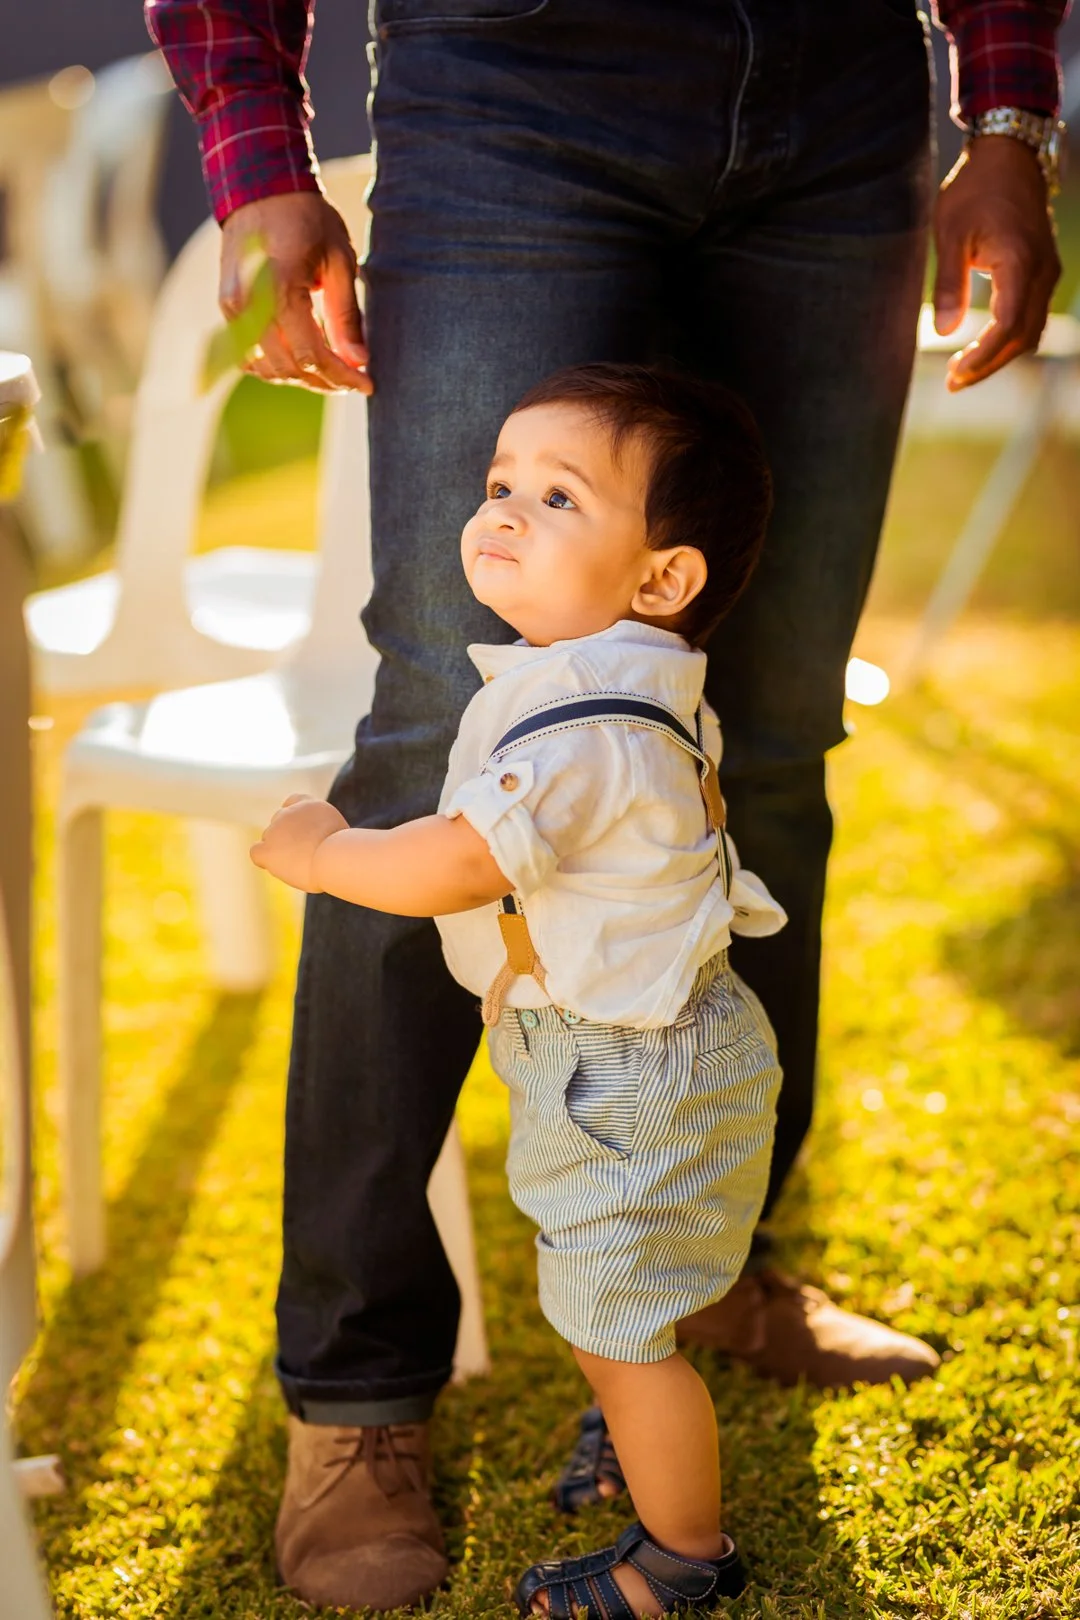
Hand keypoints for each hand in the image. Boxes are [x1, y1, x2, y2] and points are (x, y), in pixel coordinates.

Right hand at [220, 192, 372, 393]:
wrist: (259, 188)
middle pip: (289, 368)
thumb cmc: (305, 218)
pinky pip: (251, 355)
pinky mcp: (228, 311)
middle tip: (355, 378)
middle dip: (325, 381)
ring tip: (332, 370)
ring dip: (302, 377)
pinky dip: (278, 366)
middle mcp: (248, 306)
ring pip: (268, 368)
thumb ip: (346, 315)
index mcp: (278, 289)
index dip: (342, 376)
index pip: (311, 356)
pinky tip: (303, 360)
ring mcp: (232, 310)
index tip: (368, 383)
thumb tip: (358, 361)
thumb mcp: (339, 261)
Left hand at [250, 794, 348, 890]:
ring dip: (280, 851)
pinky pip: (256, 852)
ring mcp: (276, 829)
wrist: (336, 857)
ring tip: (300, 864)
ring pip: (269, 839)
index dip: (294, 817)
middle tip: (306, 855)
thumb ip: (323, 832)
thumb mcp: (339, 835)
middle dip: (288, 837)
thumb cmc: (344, 853)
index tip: (302, 831)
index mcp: (311, 804)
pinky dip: (264, 859)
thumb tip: (316, 845)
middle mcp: (290, 812)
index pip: (293, 801)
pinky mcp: (268, 848)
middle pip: (279, 822)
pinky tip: (278, 866)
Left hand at [933, 134, 1060, 391]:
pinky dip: (1009, 338)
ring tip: (962, 371)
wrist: (1008, 155)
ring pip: (1031, 330)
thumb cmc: (974, 189)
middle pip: (1022, 337)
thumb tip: (942, 333)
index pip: (1007, 326)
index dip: (982, 357)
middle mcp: (1042, 271)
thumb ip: (947, 286)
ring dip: (999, 356)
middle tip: (953, 382)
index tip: (954, 374)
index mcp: (1020, 263)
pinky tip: (981, 346)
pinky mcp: (1043, 270)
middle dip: (988, 365)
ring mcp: (1048, 271)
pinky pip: (1032, 315)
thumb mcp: (950, 234)